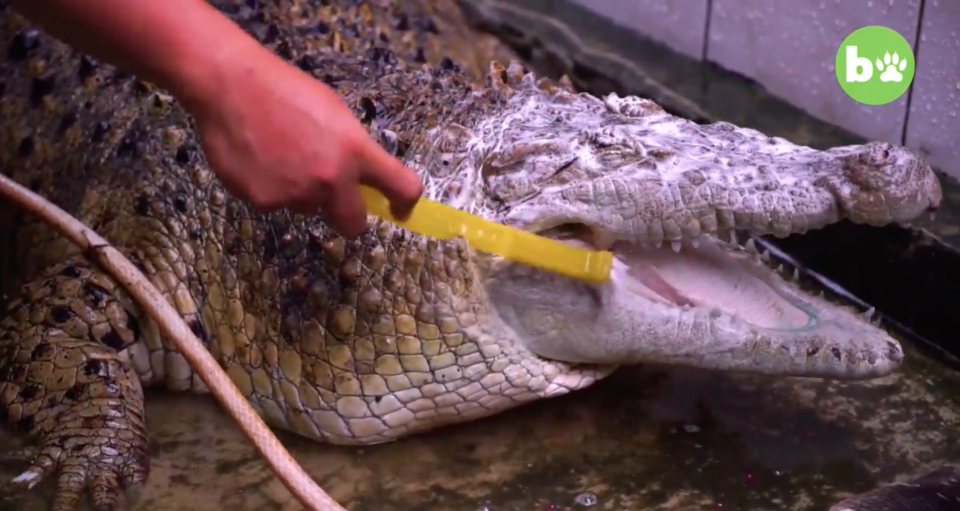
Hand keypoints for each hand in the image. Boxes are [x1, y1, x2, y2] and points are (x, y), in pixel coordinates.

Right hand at [183, 46, 422, 237]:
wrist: (230, 87)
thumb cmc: (286, 90)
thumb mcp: (335, 112)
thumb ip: (353, 149)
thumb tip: (362, 177)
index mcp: (355, 150)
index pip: (401, 187)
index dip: (406, 203)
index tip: (401, 209)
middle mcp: (330, 179)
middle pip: (353, 224)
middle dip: (349, 216)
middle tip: (337, 200)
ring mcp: (296, 194)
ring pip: (309, 208)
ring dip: (303, 193)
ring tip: (281, 156)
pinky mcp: (264, 202)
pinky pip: (276, 203)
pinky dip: (272, 188)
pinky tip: (259, 160)